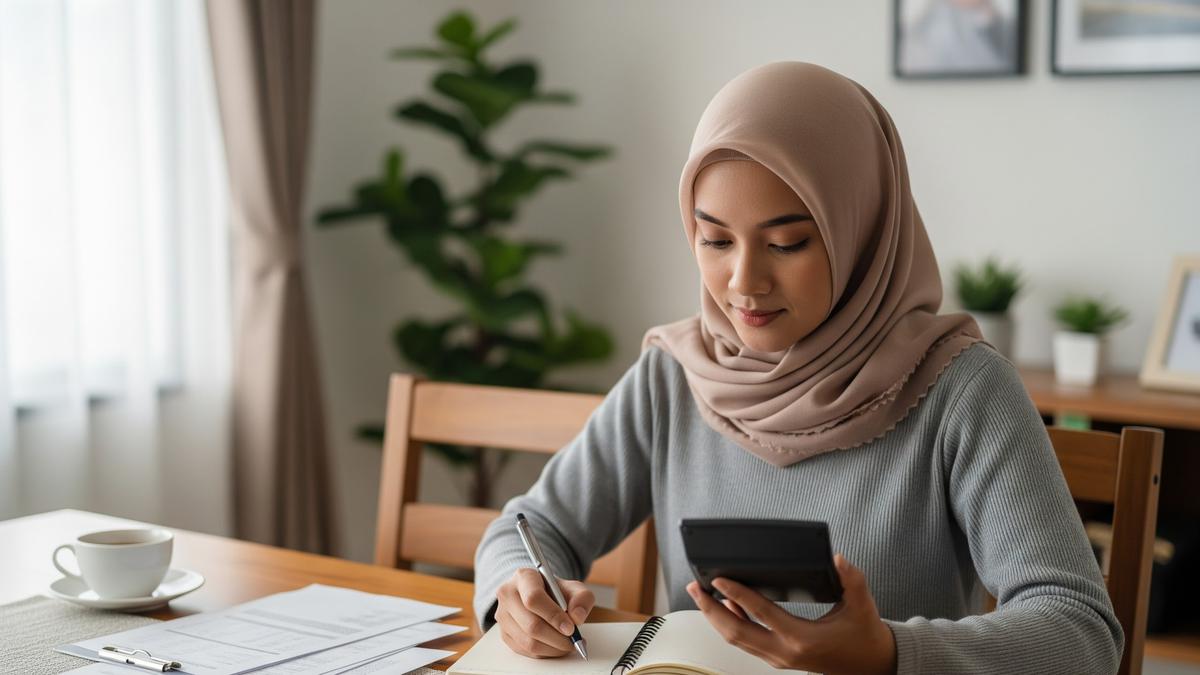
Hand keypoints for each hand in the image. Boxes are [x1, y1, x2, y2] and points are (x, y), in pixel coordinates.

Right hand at [495, 567, 593, 657]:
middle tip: (573, 641)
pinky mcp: (504, 633)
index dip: (553, 616)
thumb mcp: (573, 588)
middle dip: (557, 638)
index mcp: (524, 577)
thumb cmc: (555, 591)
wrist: (539, 595)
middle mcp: (508, 595)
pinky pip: (525, 651)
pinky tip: (555, 647)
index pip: (534, 599)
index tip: (570, 628)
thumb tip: (577, 617)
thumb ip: (582, 598)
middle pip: (531, 625)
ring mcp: (503, 616)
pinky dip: (544, 653)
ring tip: (567, 645)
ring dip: (552, 649)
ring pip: (528, 642)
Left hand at [685, 554, 895, 674]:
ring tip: (701, 594)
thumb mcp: (862, 606)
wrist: (872, 665)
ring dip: (716, 617)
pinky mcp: (777, 657)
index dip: (737, 594)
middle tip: (695, 586)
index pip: (761, 613)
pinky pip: (746, 641)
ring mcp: (778, 658)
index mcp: (801, 639)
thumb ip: (852, 580)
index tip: (718, 578)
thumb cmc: (864, 636)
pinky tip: (725, 606)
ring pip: (737, 639)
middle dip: (711, 609)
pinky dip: (732, 623)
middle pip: (736, 632)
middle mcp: (783, 652)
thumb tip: (838, 559)